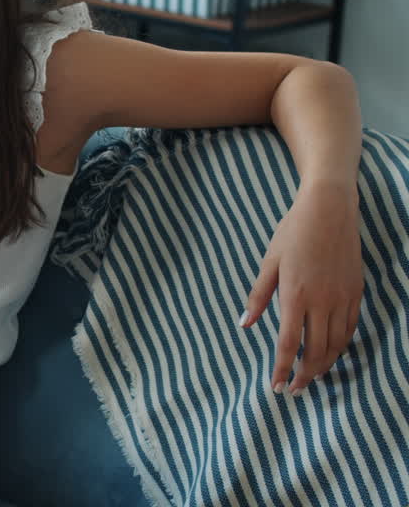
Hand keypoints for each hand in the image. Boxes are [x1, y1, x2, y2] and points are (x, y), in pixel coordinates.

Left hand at [240, 180, 363, 394]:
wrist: (329, 211)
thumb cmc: (292, 233)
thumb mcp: (269, 262)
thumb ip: (258, 296)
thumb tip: (244, 324)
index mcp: (296, 295)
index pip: (289, 343)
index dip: (283, 368)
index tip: (276, 387)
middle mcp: (322, 301)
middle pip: (317, 350)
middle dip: (305, 375)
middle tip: (295, 390)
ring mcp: (343, 298)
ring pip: (337, 343)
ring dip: (325, 364)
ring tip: (312, 377)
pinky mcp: (356, 292)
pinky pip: (350, 328)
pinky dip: (341, 345)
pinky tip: (331, 352)